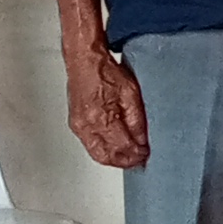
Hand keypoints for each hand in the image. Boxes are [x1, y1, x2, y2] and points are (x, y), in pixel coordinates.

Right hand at [64, 41, 148, 169]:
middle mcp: (86, 125)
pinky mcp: (76, 124)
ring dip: (115, 159)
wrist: (85, 61)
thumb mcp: (131, 94)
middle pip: (107, 156)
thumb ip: (137, 121)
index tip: (146, 155)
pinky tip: (115, 149)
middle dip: (125, 162)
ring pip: (97, 154)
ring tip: (130, 158)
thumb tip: (141, 141)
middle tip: (139, 161)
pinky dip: (104, 151)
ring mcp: (79, 126)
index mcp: (101, 117)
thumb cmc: (105, 72)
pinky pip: (90, 146)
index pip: (122, 147)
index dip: (136, 155)